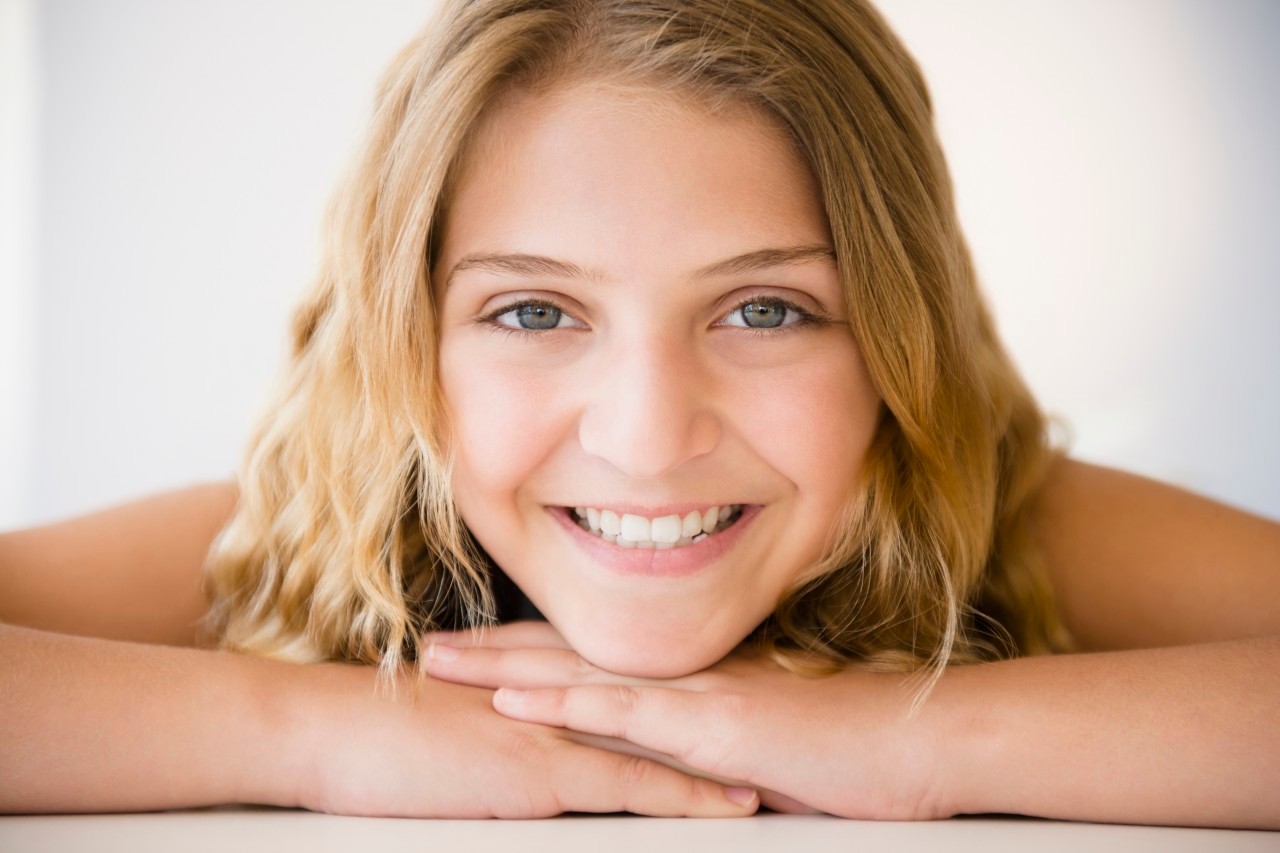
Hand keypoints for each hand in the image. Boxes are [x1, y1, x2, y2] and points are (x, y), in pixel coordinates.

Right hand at [284, 651, 760, 817]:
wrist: (319, 728)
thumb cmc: (365, 732)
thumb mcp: (438, 727)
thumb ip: (485, 728)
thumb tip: (503, 746)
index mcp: (529, 688)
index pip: (615, 695)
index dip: (671, 706)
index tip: (721, 718)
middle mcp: (549, 702)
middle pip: (648, 714)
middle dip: (710, 728)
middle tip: (771, 738)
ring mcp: (547, 732)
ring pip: (653, 746)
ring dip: (715, 762)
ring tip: (773, 772)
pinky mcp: (535, 771)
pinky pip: (625, 786)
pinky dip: (679, 796)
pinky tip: (722, 808)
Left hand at [419, 621, 948, 818]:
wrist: (920, 741)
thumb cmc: (857, 751)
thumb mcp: (770, 746)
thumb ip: (715, 747)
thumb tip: (679, 766)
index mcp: (693, 680)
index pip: (598, 661)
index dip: (534, 655)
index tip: (479, 653)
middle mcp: (685, 677)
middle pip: (572, 656)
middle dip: (496, 652)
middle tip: (431, 651)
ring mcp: (697, 695)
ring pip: (580, 674)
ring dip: (503, 668)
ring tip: (440, 665)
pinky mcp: (713, 726)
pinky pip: (626, 713)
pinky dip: (565, 702)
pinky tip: (514, 700)